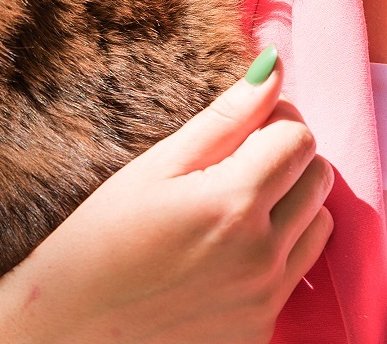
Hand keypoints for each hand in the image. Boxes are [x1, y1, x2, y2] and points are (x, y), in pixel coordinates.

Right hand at [0, 49, 334, 343]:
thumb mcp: (157, 166)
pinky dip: (279, 252)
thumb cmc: (101, 239)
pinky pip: (297, 272)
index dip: (274, 120)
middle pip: (317, 176)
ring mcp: (264, 301)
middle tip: (236, 163)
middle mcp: (261, 256)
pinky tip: (228, 252)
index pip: (299, 136)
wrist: (67, 332)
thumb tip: (273, 67)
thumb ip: (226, 116)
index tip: (244, 127)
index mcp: (234, 204)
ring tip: (235, 206)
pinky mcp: (260, 332)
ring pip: (319, 223)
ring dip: (291, 204)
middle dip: (285, 158)